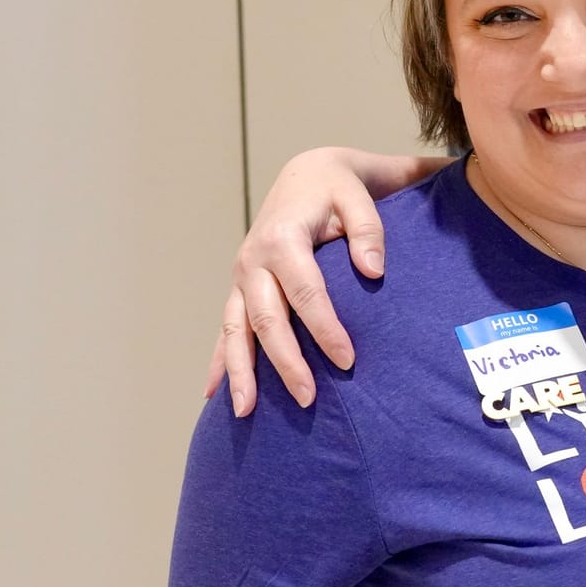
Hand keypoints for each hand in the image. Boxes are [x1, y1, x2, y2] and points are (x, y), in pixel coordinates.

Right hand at [202, 147, 388, 414]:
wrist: (307, 173)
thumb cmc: (339, 188)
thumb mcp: (359, 197)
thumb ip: (369, 231)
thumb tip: (373, 272)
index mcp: (283, 239)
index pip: (306, 293)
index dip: (326, 329)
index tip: (348, 360)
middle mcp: (254, 261)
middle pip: (266, 320)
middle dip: (285, 362)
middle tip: (308, 399)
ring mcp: (242, 276)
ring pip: (236, 330)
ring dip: (240, 371)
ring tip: (246, 412)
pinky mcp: (240, 287)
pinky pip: (226, 328)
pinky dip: (220, 360)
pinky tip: (213, 393)